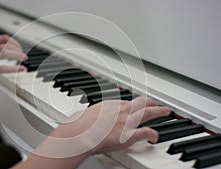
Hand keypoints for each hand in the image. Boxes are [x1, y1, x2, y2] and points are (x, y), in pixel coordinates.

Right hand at [0, 35, 26, 89]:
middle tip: (23, 55)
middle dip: (18, 49)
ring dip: (19, 55)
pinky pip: (5, 67)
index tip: (18, 47)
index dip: (14, 42)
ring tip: (24, 59)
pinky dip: (15, 68)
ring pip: (7, 52)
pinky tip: (21, 69)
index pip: (3, 38)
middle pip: (7, 44)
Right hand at [41, 97, 169, 156]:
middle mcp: (120, 110)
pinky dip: (153, 134)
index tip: (136, 105)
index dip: (134, 104)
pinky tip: (155, 137)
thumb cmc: (79, 125)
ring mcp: (126, 121)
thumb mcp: (83, 116)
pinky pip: (147, 131)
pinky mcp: (130, 133)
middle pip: (140, 102)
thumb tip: (80, 119)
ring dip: (159, 111)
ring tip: (166, 111)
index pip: (126, 102)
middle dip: (150, 102)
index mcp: (109, 105)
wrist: (80, 132)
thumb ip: (87, 117)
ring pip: (148, 112)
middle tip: (157, 103)